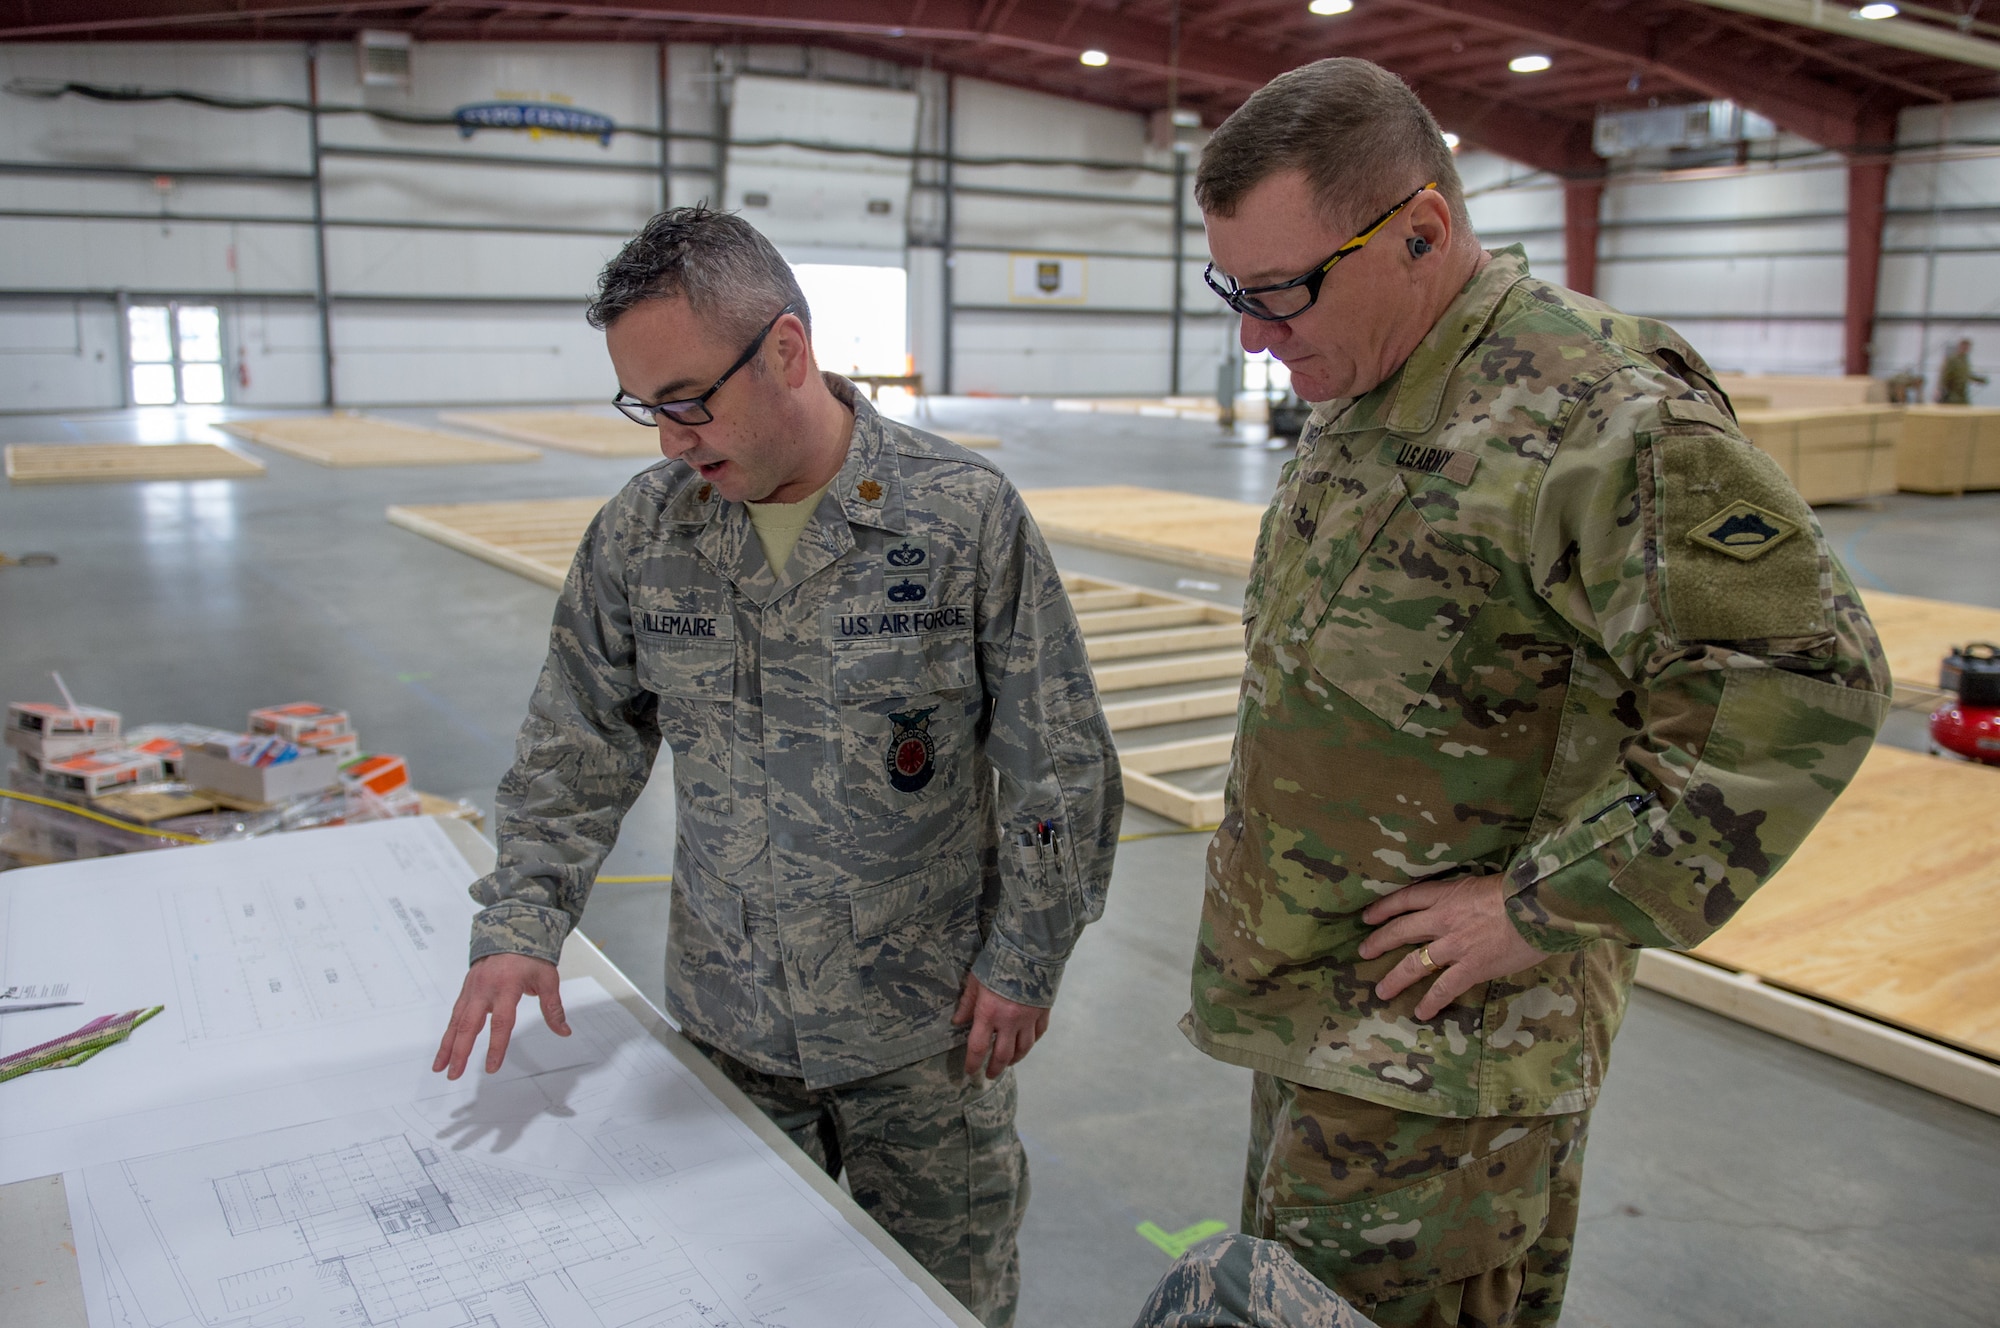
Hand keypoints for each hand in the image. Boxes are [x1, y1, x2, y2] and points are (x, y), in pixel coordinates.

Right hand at [432, 953, 568, 1079]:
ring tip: (440, 1067)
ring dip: (447, 1046)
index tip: (491, 1067)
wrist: (511, 931)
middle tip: (454, 1074)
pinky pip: (455, 1014)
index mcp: (507, 987)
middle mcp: (485, 989)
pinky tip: (444, 1048)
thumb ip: (553, 1008)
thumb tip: (564, 1032)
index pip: (501, 1022)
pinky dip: (448, 1033)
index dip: (496, 1046)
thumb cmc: (530, 956)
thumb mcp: (547, 979)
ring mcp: (472, 989)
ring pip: (456, 1021)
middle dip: (460, 1052)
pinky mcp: (466, 990)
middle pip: (469, 1025)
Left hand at [952, 973, 1050, 1077]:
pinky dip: (1031, 1043)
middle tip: (990, 1074)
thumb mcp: (975, 981)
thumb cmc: (996, 963)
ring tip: (1008, 1063)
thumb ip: (967, 1004)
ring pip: (1023, 1049)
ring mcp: (1028, 1019)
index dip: (973, 1063)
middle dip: (995, 1068)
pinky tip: (1026, 1044)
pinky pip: (1038, 1034)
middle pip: (1003, 1055)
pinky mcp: (1043, 1013)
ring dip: (1014, 1060)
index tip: (969, 1072)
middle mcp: (1009, 1021)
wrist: (1028, 950)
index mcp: (989, 1014)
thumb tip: (957, 1022)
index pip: (979, 1047)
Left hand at [1358, 873, 1549, 1019]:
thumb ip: (1466, 896)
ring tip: (1381, 990)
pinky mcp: (1471, 967)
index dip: (1384, 908)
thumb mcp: (1484, 884)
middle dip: (1379, 942)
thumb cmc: (1520, 891)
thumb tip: (1464, 905)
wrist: (1539, 908)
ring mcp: (1454, 945)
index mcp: (1446, 895)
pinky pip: (1444, 988)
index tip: (1368, 916)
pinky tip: (1421, 1012)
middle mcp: (1442, 920)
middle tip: (1364, 952)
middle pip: (1401, 931)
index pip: (1406, 898)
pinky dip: (1431, 1001)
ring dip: (1396, 978)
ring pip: (1415, 963)